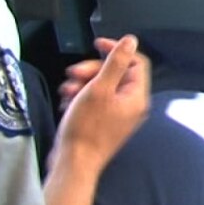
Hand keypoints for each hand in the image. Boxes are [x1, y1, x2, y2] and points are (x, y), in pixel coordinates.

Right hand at [53, 35, 150, 167]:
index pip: (136, 62)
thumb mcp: (99, 88)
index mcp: (136, 97)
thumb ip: (116, 62)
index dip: (117, 50)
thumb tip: (130, 41)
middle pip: (116, 73)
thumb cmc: (85, 129)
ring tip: (67, 92)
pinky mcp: (103, 123)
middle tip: (74, 73)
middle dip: (92, 70)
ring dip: (81, 84)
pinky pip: (94, 101)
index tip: (97, 45)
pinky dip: (79, 98)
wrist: (73, 163)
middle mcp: (131, 106)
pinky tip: (67, 103)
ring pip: (101, 86)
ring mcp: (117, 115)